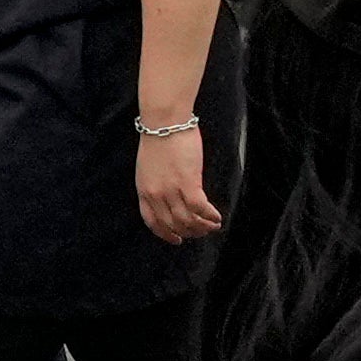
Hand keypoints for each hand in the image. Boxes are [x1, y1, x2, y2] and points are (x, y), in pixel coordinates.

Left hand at [134, 122, 221, 245]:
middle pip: (173, 225)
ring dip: (202, 227)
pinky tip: (217, 217)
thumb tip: (170, 196)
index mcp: (144, 190)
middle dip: (189, 232)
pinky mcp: (188, 183)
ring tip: (213, 226)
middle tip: (202, 232)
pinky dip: (210, 216)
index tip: (176, 239)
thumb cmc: (159, 136)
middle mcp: (156, 195)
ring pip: (188, 220)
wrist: (164, 120)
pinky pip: (200, 209)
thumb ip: (156, 183)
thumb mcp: (149, 166)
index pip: (152, 222)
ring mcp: (171, 190)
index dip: (165, 234)